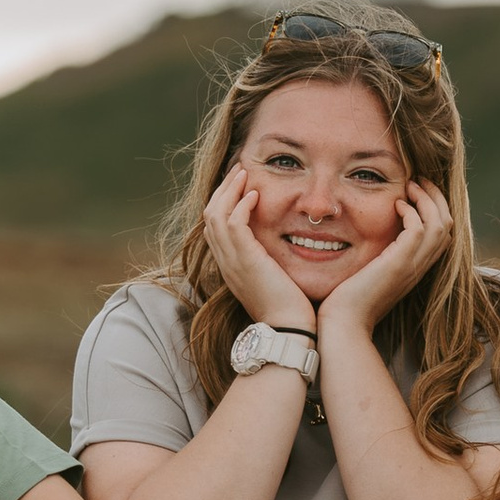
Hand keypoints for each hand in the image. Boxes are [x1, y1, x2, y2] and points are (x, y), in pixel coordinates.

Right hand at [201, 158, 318, 330]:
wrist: (288, 329)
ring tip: (244, 173)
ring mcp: (232, 261)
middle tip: (239, 170)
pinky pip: (232, 224)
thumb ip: (271, 261)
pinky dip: (240, 206)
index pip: (216, 227)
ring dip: (229, 191)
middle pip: (210, 216)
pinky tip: (254, 195)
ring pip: (216, 215)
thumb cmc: (289, 309)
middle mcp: (225, 262)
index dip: (224, 202)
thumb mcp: (275, 280)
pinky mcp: (244, 260)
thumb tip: (281, 248)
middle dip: (223, 190)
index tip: (240, 186)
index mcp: (230, 266)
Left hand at [317, 179, 455, 338]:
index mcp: (415, 269)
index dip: (435, 209)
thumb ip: (379, 257)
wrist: (344, 325)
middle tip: (418, 181)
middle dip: (436, 198)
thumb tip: (370, 239)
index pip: (442, 234)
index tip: (417, 192)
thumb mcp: (370, 274)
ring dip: (428, 200)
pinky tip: (396, 205)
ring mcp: (412, 267)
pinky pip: (420, 229)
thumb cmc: (349, 303)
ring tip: (411, 185)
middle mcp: (420, 268)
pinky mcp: (399, 264)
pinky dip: (412, 212)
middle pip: (448, 225)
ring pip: (441, 224)